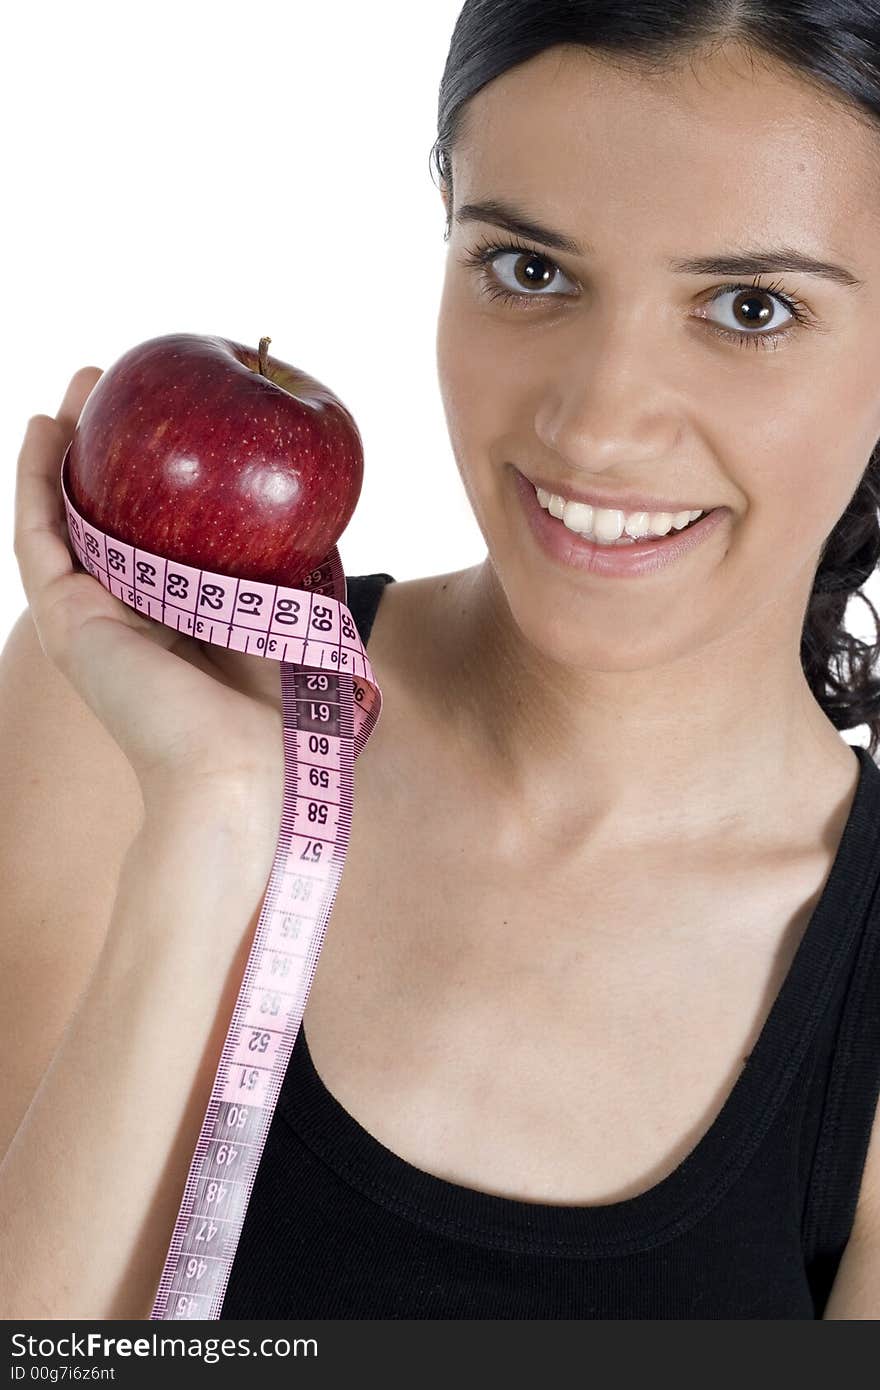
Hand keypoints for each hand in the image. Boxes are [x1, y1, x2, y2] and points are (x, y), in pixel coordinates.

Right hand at [13, 367, 286, 809]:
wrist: (246, 772)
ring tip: (83, 381)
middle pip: (108, 513)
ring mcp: (90, 618)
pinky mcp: (66, 623)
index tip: (179, 419)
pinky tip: (45, 428)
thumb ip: (295, 571)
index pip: (159, 531)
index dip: (161, 474)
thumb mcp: (296, 622)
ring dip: (67, 445)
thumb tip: (324, 514)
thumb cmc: (286, 717)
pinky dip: (35, 482)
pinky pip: (39, 538)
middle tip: (120, 380)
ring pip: (64, 516)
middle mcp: (127, 614)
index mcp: (179, 618)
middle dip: (110, 444)